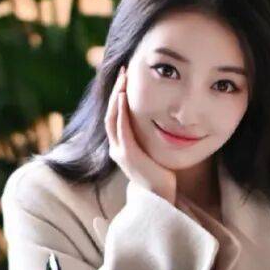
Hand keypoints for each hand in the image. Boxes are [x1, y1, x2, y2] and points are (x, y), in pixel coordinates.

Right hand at [105, 65, 176, 203]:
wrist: (160, 198)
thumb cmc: (159, 176)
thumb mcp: (151, 152)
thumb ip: (148, 139)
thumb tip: (158, 121)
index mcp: (120, 147)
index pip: (114, 116)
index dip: (117, 97)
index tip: (125, 80)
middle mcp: (116, 149)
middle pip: (110, 113)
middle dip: (116, 91)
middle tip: (124, 72)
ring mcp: (120, 152)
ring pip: (112, 118)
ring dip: (116, 96)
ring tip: (123, 79)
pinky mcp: (128, 155)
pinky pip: (121, 128)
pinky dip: (120, 112)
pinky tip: (123, 98)